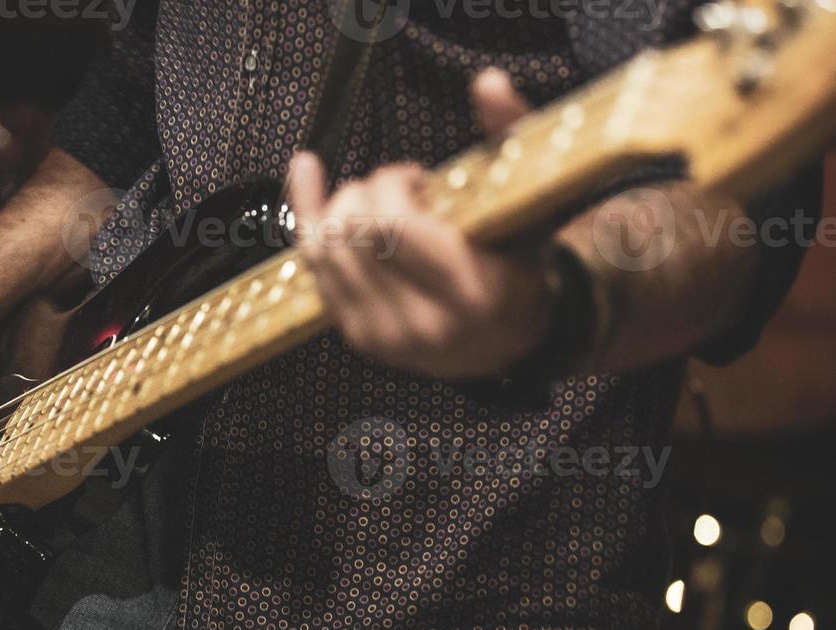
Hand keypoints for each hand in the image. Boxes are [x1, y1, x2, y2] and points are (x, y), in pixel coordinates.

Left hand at [287, 69, 556, 378]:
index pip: (391, 225)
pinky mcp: (358, 337)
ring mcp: (383, 336)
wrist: (510, 340)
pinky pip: (314, 269)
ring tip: (375, 202)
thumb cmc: (518, 263)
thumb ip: (511, 136)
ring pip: (324, 250)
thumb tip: (488, 82)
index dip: (390, 184)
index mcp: (465, 292)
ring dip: (340, 206)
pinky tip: (307, 173)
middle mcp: (420, 322)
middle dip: (365, 192)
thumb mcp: (528, 200)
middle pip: (351, 234)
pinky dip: (308, 217)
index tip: (415, 178)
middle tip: (394, 190)